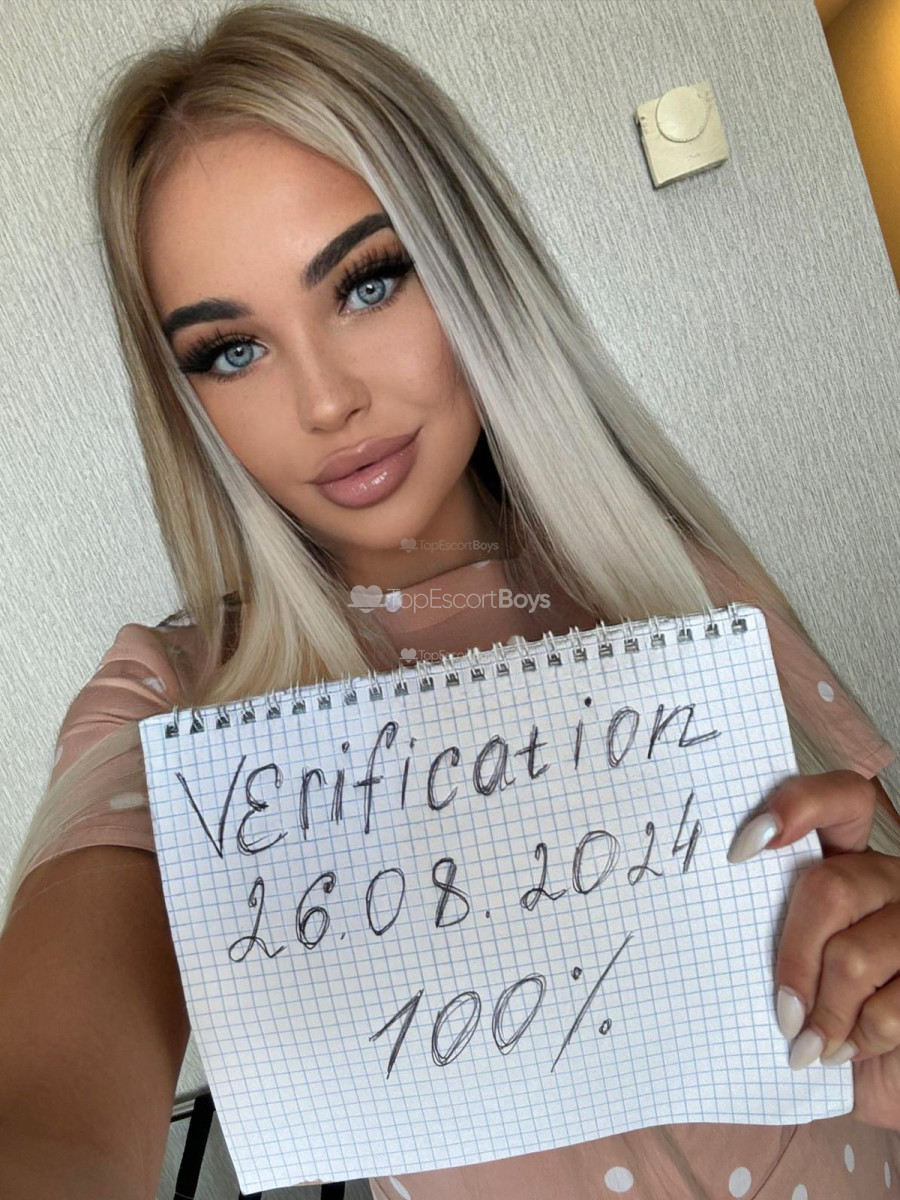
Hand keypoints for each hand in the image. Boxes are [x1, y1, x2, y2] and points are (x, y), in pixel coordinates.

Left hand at [728, 769, 899, 1129]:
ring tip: (809, 1044)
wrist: (863, 1076)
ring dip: (824, 1014)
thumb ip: (761, 929)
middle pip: (829, 888)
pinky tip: (846, 1051)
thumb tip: (693, 917)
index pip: (842, 799)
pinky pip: (887, 1010)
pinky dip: (856, 1041)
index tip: (742, 849)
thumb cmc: (811, 1020)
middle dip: (793, 958)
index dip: (800, 805)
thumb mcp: (781, 964)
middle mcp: (886, 882)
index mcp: (849, 862)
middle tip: (780, 1010)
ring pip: (852, 956)